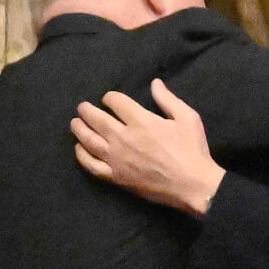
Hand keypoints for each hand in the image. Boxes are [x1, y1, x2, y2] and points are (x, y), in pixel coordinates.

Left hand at [71, 79, 225, 216]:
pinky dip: (82, 156)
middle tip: (82, 107)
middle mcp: (124, 138)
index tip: (109, 99)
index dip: (110, 97)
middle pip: (97, 119)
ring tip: (75, 123)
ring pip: (89, 140)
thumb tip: (154, 83)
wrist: (193, 185)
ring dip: (79, 129)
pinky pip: (92, 165)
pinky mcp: (116, 177)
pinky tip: (79, 149)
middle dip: (87, 110)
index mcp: (141, 121)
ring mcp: (117, 159)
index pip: (116, 102)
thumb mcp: (187, 118)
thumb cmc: (192, 150)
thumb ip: (168, 99)